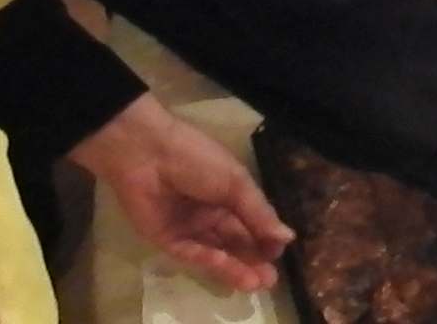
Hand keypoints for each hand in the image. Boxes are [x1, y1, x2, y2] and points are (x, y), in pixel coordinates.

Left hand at [69, 94, 291, 291]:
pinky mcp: (166, 238)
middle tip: (269, 280)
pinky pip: (190, 252)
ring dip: (234, 268)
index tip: (279, 254)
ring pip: (216, 252)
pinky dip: (208, 259)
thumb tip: (288, 238)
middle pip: (235, 242)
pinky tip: (225, 265)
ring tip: (254, 283)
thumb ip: (259, 213)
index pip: (252, 223)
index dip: (265, 239)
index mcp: (229, 196)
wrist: (148, 153)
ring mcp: (188, 228)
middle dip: (253, 260)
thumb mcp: (236, 183)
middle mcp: (210, 214)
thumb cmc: (198, 159)